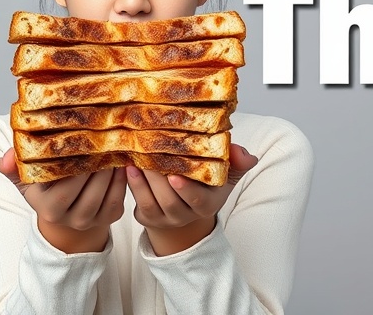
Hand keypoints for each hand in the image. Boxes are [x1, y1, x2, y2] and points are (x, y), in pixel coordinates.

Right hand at [0, 148, 127, 252]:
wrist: (65, 212)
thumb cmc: (46, 187)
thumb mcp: (27, 179)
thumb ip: (13, 167)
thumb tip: (2, 160)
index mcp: (48, 209)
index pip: (64, 190)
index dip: (77, 170)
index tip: (83, 146)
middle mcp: (70, 219)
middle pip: (89, 193)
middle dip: (99, 168)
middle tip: (105, 142)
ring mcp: (92, 221)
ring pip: (106, 196)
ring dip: (113, 171)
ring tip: (115, 147)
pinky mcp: (110, 218)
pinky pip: (119, 198)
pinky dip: (122, 179)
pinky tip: (123, 160)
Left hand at [126, 143, 258, 255]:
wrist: (184, 204)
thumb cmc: (205, 182)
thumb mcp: (224, 173)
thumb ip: (236, 161)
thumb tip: (244, 154)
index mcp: (209, 204)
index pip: (199, 201)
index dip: (187, 191)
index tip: (175, 176)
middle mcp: (187, 215)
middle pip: (171, 200)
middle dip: (158, 178)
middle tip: (148, 154)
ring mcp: (167, 218)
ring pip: (153, 202)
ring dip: (143, 181)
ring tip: (136, 158)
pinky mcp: (148, 217)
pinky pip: (140, 204)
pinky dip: (133, 186)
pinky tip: (128, 168)